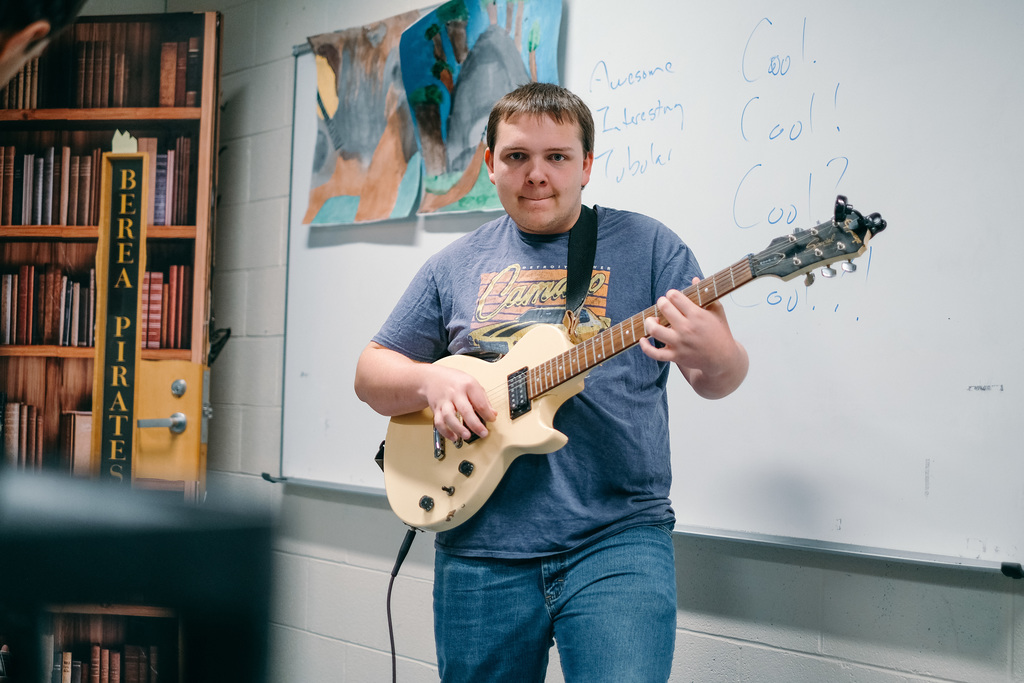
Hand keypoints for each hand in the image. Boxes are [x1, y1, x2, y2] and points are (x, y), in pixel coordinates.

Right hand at [420, 363, 497, 442]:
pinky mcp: (436, 409)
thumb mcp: (472, 384)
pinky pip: (439, 423)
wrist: (433, 377)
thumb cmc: (455, 381)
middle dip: (475, 424)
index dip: (487, 414)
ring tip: (467, 436)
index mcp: (467, 385)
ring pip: (449, 417)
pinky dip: (446, 432)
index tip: (491, 420)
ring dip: (458, 429)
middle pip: (465, 410)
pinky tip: (454, 437)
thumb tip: (493, 414)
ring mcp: (444, 402)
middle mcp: (455, 393)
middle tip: (483, 433)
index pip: (480, 402)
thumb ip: (483, 399)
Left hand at [638, 278, 748, 398]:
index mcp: (697, 315)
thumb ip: (704, 294)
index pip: (675, 297)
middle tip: (663, 305)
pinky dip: (645, 346)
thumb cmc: (720, 332)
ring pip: (654, 330)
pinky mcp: (675, 356)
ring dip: (649, 322)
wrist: (723, 358)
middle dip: (661, 303)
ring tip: (653, 320)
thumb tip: (694, 278)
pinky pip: (654, 353)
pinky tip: (643, 339)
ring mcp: (679, 343)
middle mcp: (686, 328)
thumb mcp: (716, 310)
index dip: (671, 294)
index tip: (672, 297)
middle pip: (664, 308)